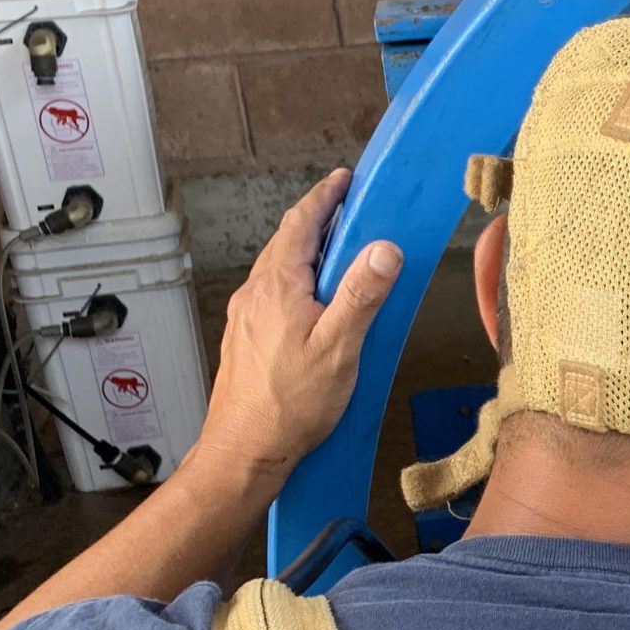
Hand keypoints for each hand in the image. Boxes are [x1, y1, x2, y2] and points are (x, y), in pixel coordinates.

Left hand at [191, 169, 402, 494]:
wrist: (245, 448)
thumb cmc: (290, 404)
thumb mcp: (339, 347)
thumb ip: (362, 294)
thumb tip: (384, 249)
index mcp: (278, 286)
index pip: (302, 224)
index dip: (326, 198)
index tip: (344, 181)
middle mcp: (256, 293)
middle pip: (288, 242)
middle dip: (320, 221)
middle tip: (351, 210)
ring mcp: (247, 316)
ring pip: (279, 268)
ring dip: (309, 251)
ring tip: (341, 252)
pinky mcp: (247, 337)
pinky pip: (274, 293)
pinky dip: (298, 280)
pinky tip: (317, 301)